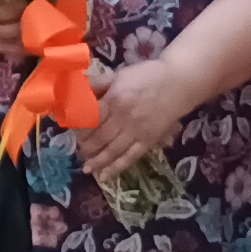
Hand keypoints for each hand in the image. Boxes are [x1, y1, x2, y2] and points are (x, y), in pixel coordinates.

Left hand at [86, 56, 194, 177]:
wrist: (179, 82)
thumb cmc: (147, 75)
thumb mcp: (120, 75)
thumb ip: (99, 85)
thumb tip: (78, 92)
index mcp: (115, 99)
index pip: (91, 119)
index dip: (79, 128)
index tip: (71, 133)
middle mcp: (124, 118)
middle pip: (100, 137)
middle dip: (86, 147)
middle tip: (78, 151)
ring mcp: (137, 131)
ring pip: (112, 150)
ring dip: (97, 161)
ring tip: (87, 168)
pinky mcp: (148, 141)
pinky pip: (130, 157)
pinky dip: (116, 168)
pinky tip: (104, 176)